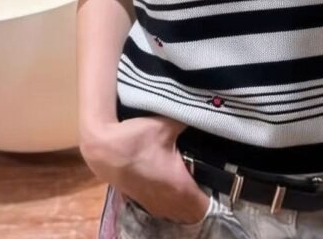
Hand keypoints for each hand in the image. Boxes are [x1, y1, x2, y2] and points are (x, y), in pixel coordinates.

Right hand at [79, 115, 210, 223]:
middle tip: (207, 182)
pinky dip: (170, 203)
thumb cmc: (136, 138)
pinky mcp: (140, 201)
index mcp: (178, 187)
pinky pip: (163, 210)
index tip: (220, 185)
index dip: (215, 199)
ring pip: (176, 214)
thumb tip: (207, 108)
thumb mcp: (164, 125)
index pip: (204, 208)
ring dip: (185, 205)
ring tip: (191, 184)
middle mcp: (167, 202)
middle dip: (201, 202)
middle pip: (192, 214)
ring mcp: (152, 204)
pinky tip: (171, 185)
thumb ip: (187, 119)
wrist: (102, 149)